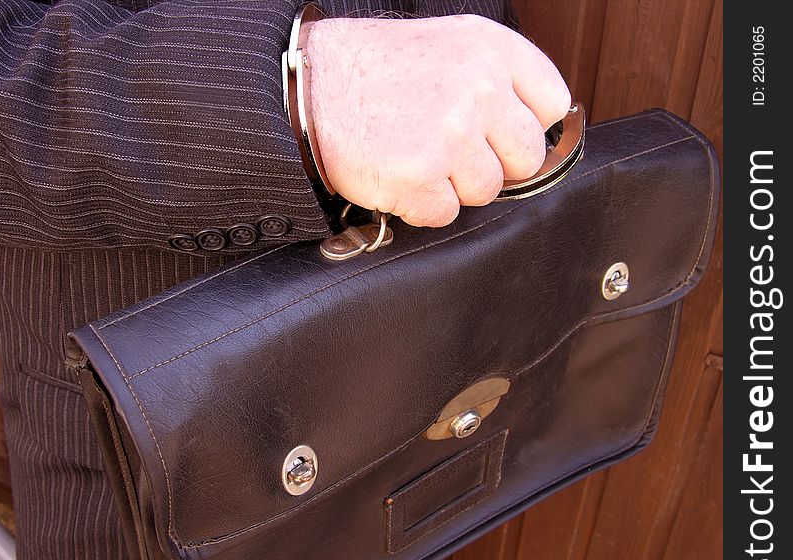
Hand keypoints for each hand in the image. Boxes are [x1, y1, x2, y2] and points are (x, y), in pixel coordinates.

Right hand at [307, 14, 570, 226]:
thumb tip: (537, 128)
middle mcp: (479, 88)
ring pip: (487, 190)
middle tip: (448, 148)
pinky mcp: (420, 178)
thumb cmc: (375, 70)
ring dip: (453, 185)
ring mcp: (450, 135)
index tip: (496, 133)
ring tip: (416, 155)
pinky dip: (419, 205)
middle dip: (492, 162)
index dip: (523, 126)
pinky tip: (397, 174)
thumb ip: (499, 79)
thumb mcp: (449, 46)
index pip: (551, 105)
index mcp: (492, 50)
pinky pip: (445, 214)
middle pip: (527, 157)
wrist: (307, 85)